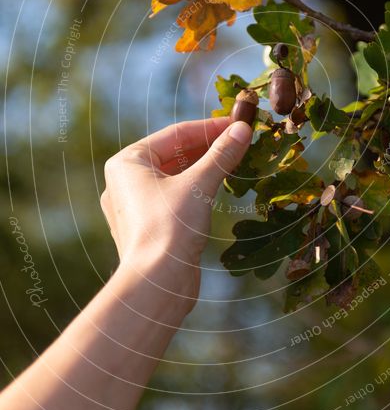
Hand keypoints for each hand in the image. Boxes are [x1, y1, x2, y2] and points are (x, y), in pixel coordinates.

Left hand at [100, 117, 251, 311]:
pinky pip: (177, 197)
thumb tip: (243, 129)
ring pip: (177, 176)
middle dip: (209, 148)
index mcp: (127, 162)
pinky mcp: (150, 227)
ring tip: (237, 161)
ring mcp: (136, 205)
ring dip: (206, 168)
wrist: (156, 285)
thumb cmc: (169, 228)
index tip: (239, 124)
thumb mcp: (199, 185)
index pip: (175, 134)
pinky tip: (221, 186)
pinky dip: (199, 189)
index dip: (210, 127)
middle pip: (175, 154)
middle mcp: (126, 181)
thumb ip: (221, 154)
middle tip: (241, 141)